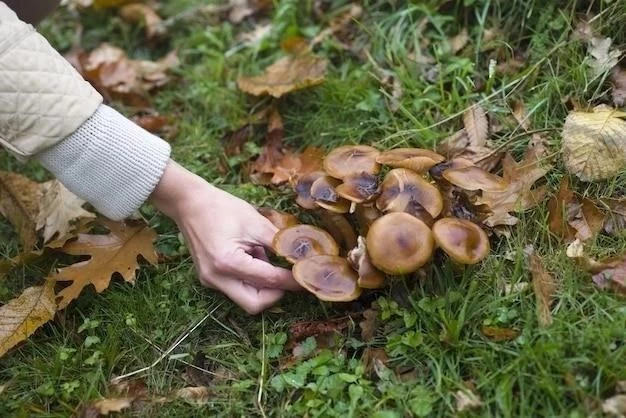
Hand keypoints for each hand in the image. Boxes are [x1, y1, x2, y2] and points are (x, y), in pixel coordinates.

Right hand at [150, 160, 299, 313]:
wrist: (189, 203)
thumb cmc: (222, 208)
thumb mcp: (256, 223)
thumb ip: (280, 244)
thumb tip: (303, 258)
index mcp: (228, 263)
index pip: (269, 281)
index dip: (292, 280)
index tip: (309, 276)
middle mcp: (216, 278)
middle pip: (255, 303)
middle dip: (276, 293)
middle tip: (289, 275)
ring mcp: (210, 281)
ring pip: (245, 298)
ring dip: (263, 285)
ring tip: (263, 256)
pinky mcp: (209, 278)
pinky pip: (236, 288)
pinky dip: (250, 279)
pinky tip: (251, 256)